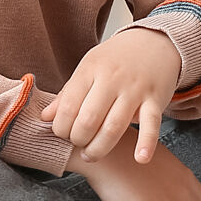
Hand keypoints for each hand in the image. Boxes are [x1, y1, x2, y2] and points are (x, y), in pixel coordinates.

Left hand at [46, 27, 182, 162]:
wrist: (155, 42)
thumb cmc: (117, 59)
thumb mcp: (89, 67)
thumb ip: (68, 93)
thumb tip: (45, 117)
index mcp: (91, 70)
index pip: (68, 106)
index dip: (61, 127)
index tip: (62, 133)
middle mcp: (112, 79)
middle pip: (88, 119)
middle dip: (78, 139)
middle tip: (77, 143)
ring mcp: (135, 90)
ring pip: (114, 127)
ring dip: (99, 148)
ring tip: (92, 155)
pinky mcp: (155, 100)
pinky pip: (151, 124)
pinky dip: (146, 143)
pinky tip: (140, 158)